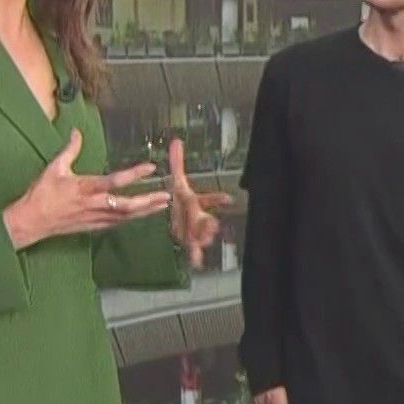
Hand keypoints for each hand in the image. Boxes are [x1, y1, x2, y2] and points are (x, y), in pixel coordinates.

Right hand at [2, 130, 169, 248]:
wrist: (31, 221)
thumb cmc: (41, 194)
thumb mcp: (54, 168)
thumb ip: (69, 150)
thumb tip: (76, 132)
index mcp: (86, 187)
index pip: (115, 180)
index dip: (134, 174)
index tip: (151, 168)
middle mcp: (94, 204)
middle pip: (128, 205)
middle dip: (148, 201)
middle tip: (167, 195)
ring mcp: (95, 218)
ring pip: (126, 217)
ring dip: (145, 211)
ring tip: (162, 205)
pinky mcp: (93, 227)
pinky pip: (118, 223)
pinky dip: (132, 218)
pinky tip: (142, 215)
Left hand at [167, 138, 231, 267]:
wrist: (180, 216)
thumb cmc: (181, 198)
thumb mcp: (178, 181)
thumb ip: (178, 162)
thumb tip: (176, 141)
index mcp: (196, 201)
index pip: (208, 198)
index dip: (217, 198)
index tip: (228, 198)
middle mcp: (199, 216)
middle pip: (205, 219)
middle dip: (208, 222)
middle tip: (212, 225)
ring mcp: (196, 230)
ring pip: (201, 234)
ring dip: (202, 237)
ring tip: (202, 242)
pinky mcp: (191, 241)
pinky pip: (194, 248)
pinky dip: (196, 255)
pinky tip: (197, 263)